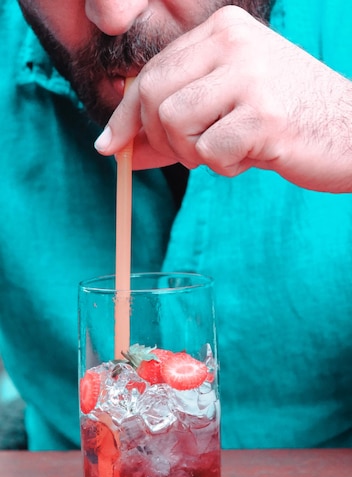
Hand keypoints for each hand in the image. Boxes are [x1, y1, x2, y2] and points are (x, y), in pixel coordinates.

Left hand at [95, 6, 351, 192]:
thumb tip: (113, 147)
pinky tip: (254, 156)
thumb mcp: (225, 105)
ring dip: (195, 154)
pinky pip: (211, 154)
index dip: (126, 116)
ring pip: (175, 125)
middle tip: (191, 154)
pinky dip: (225, 167)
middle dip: (159, 139)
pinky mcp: (264, 116)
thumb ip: (172, 119)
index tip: (110, 145)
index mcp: (222, 29)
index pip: (151, 73)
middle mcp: (233, 41)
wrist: (351, 131)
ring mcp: (251, 75)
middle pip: (153, 98)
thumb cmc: (285, 119)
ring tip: (230, 150)